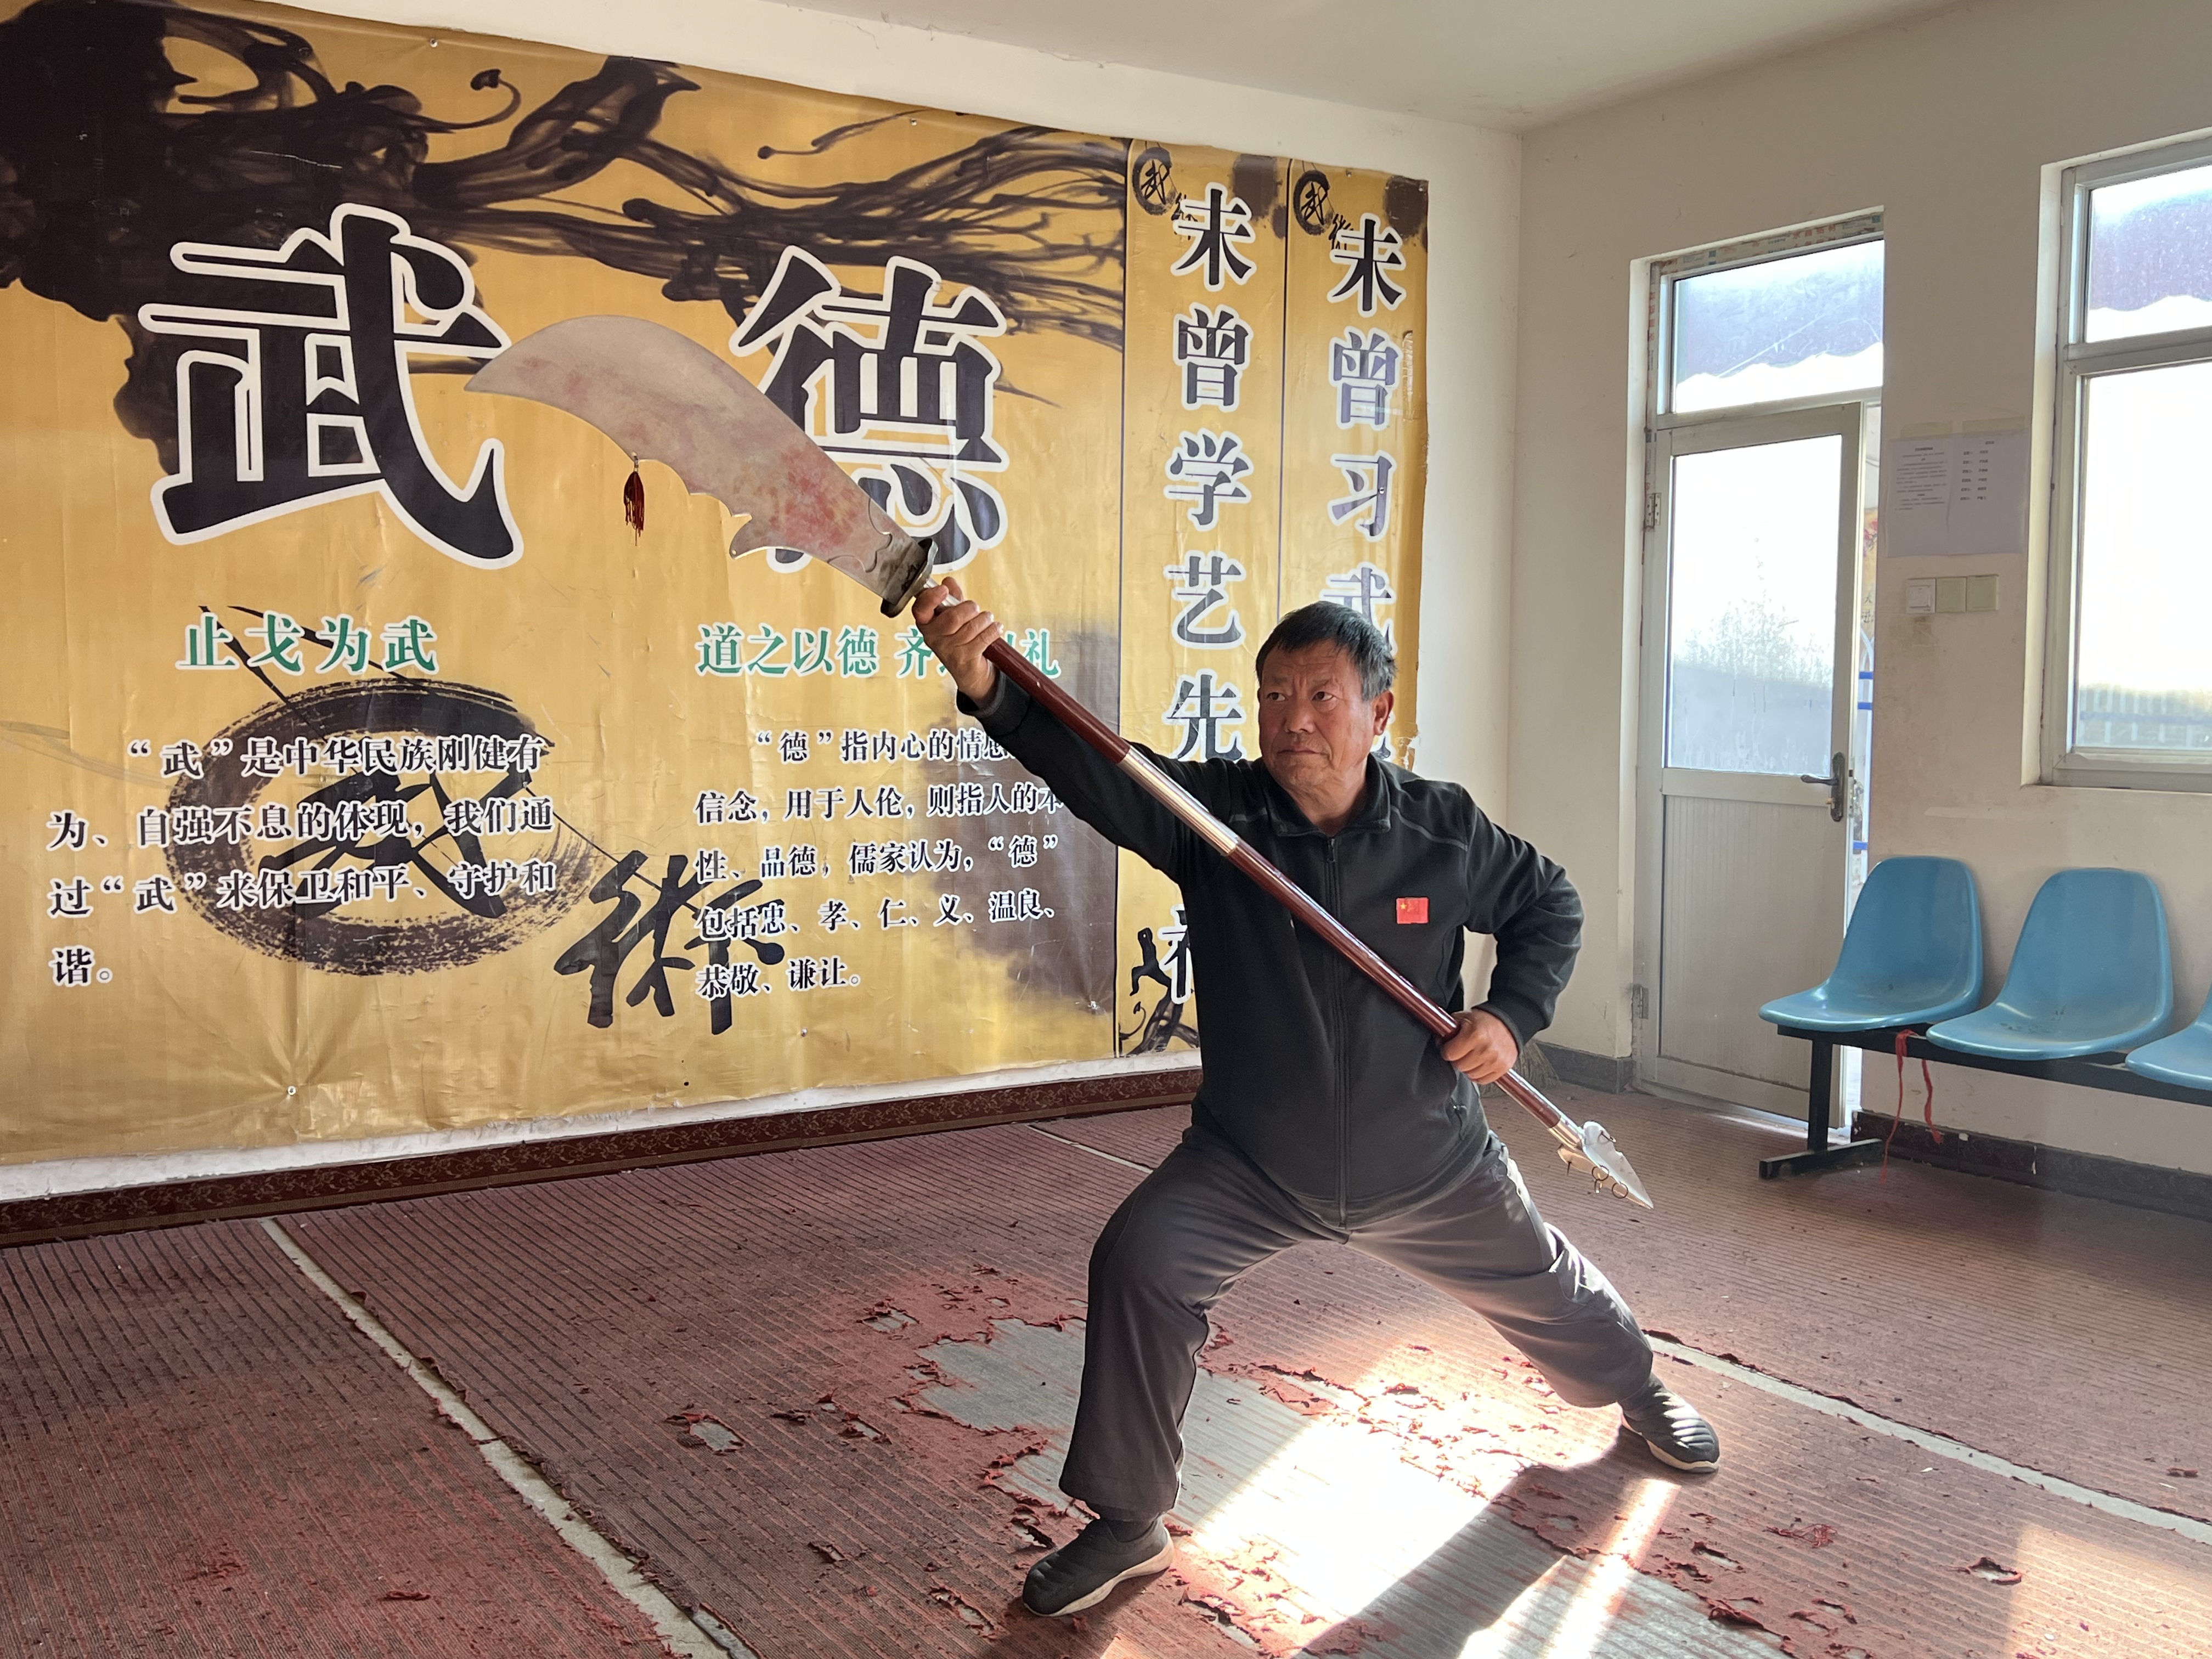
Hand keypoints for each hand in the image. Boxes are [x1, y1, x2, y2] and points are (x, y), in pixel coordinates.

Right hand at [912, 575, 1000, 701]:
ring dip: (984, 620)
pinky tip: (995, 629)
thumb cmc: (962, 639)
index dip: (931, 598)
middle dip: (970, 609)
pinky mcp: (965, 660)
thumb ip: (952, 598)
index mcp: (927, 624)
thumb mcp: (956, 615)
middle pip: (953, 617)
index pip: (921, 609)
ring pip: (971, 626)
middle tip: (975, 609)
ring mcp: (948, 651)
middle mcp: (933, 638)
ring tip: (987, 621)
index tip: (943, 590)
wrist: (971, 672)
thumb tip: (949, 582)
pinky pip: (984, 638)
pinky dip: (993, 630)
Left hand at [1441, 1009, 1517, 1084]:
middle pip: (1459, 1066)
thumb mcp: (1463, 1018)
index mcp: (1475, 1034)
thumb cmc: (1485, 1021)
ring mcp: (1495, 1060)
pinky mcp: (1502, 1068)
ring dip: (1468, 1067)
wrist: (1508, 1022)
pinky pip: (1482, 1080)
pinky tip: (1478, 1064)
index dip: (1446, 1050)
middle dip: (1457, 1059)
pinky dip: (1478, 1074)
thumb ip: (1448, 1029)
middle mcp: (1486, 1048)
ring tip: (1471, 1056)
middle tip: (1460, 1052)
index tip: (1448, 1048)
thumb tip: (1439, 1042)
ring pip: (1470, 1074)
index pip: (1450, 1054)